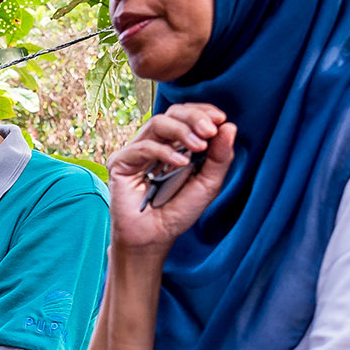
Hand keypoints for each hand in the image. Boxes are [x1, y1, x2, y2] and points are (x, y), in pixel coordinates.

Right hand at [107, 103, 236, 256]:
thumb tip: (229, 126)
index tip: (220, 119)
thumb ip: (220, 157)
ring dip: (182, 130)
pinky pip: (142, 147)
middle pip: (172, 113)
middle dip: (194, 117)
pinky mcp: (121, 162)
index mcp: (176, 144)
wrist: (154, 237)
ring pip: (157, 123)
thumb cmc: (178, 212)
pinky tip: (180, 164)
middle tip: (210, 130)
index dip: (203, 112)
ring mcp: (137, 152)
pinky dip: (164, 151)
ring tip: (198, 146)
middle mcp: (156, 143)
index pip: (187, 115)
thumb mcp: (208, 184)